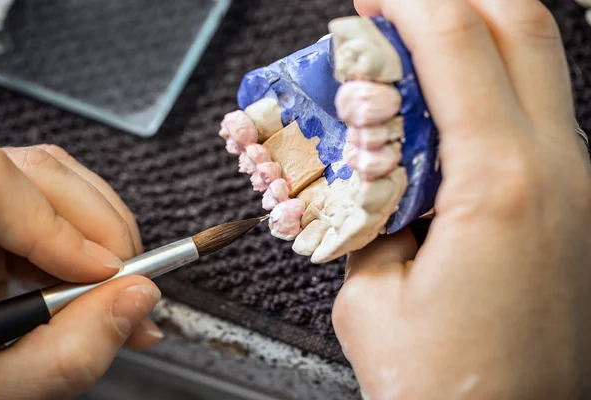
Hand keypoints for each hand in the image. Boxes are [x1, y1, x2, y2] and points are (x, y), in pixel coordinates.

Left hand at [0, 145, 162, 398]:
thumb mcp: (2, 386)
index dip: (55, 222)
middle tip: (129, 287)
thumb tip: (136, 297)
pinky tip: (94, 281)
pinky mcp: (4, 215)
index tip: (102, 273)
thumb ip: (68, 351)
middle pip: (40, 173)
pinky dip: (92, 242)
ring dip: (106, 233)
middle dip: (103, 230)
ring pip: (58, 180)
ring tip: (117, 289)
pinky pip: (58, 202)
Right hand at [333, 1, 590, 398]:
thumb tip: (368, 168)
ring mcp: (580, 187)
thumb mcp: (370, 291)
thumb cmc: (444, 386)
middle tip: (395, 11)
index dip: (409, 0)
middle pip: (524, 24)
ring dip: (472, 42)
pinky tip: (444, 117)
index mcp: (501, 187)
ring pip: (537, 66)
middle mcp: (560, 174)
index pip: (459, 42)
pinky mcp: (577, 205)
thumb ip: (368, 213)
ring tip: (412, 61)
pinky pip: (535, 115)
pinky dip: (488, 90)